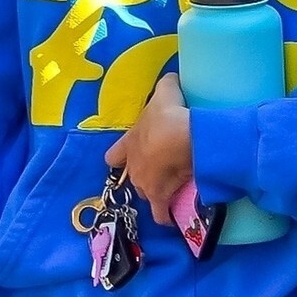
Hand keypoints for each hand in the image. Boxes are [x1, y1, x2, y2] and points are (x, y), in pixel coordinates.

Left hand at [109, 72, 192, 224]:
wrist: (183, 138)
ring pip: (146, 195)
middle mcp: (133, 168)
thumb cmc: (169, 115)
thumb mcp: (166, 92)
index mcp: (129, 144)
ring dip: (155, 193)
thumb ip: (166, 85)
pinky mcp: (160, 198)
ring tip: (170, 190)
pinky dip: (165, 216)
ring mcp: (145, 186)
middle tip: (160, 171)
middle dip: (143, 176)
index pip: (114, 156)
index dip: (120, 157)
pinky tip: (171, 219)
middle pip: (133, 178)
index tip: (126, 159)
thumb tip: (172, 77)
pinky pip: (161, 214)